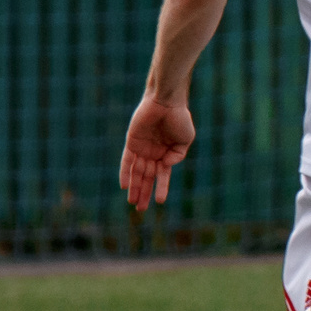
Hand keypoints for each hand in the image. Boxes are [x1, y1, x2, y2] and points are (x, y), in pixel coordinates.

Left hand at [120, 93, 196, 209]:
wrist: (166, 102)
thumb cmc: (179, 118)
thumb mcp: (185, 139)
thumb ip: (178, 155)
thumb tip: (166, 166)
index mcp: (166, 153)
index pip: (162, 175)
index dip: (161, 188)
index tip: (159, 201)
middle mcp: (153, 153)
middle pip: (147, 177)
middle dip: (144, 193)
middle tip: (140, 209)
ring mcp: (142, 149)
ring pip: (137, 172)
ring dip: (135, 187)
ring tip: (132, 202)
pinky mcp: (132, 143)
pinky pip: (127, 161)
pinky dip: (125, 173)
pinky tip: (124, 186)